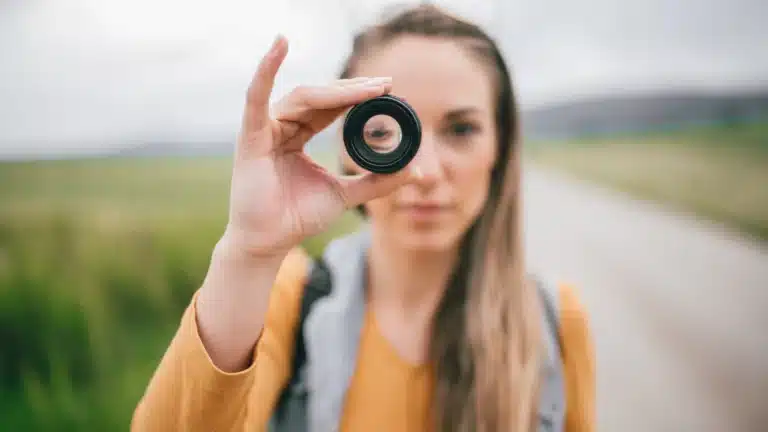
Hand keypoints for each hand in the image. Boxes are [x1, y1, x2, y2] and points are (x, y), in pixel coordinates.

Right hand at [223, 35, 417, 256]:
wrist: (270, 243)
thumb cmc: (298, 217)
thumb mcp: (345, 195)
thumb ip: (377, 182)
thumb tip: (415, 171)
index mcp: (299, 135)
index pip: (331, 107)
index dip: (358, 97)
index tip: (388, 90)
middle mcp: (282, 127)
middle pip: (320, 97)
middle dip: (354, 90)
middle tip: (386, 85)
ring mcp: (265, 129)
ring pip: (303, 98)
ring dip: (336, 91)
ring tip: (368, 89)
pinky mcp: (250, 136)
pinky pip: (256, 97)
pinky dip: (266, 69)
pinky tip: (279, 46)